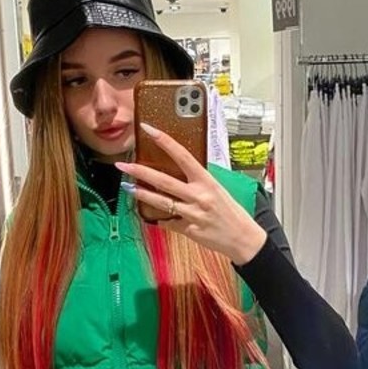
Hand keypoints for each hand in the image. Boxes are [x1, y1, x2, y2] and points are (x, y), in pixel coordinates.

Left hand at [116, 126, 266, 265]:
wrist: (243, 238)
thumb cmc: (231, 212)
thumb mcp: (218, 189)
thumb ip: (198, 181)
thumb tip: (179, 171)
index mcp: (207, 181)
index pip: (182, 155)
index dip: (164, 141)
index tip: (148, 130)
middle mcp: (198, 196)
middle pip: (163, 181)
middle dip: (140, 172)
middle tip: (123, 166)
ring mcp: (192, 214)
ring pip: (160, 202)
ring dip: (141, 194)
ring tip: (127, 187)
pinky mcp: (188, 230)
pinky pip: (167, 222)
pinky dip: (159, 219)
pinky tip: (152, 214)